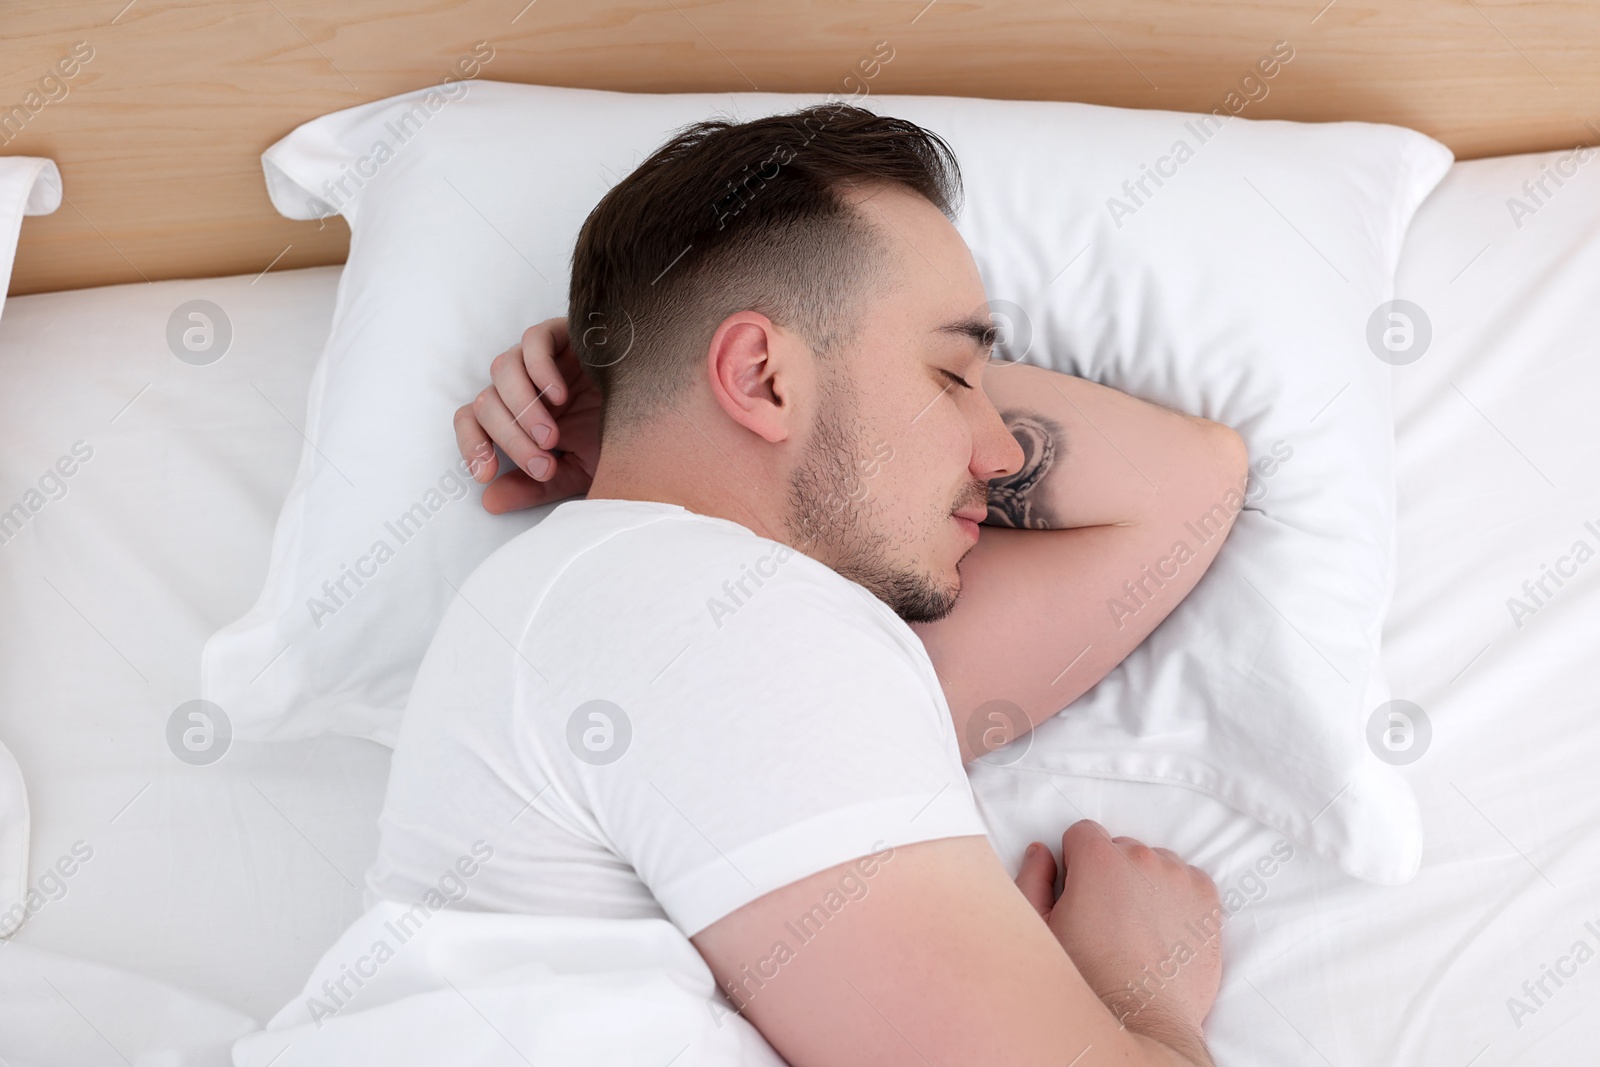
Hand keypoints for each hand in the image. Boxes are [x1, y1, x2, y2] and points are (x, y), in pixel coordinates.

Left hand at [453, 317, 599, 513]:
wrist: (663, 417)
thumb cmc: (618, 441)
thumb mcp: (576, 473)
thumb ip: (534, 487)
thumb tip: (490, 501)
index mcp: (519, 416)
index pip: (474, 421)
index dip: (473, 445)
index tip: (487, 474)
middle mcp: (524, 386)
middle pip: (486, 402)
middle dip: (510, 439)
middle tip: (544, 463)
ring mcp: (542, 359)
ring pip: (502, 370)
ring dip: (522, 409)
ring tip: (551, 437)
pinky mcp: (564, 334)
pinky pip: (533, 341)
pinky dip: (538, 369)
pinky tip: (560, 396)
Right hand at [1015, 820, 1220, 1058]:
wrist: (1141, 1020)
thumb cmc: (1088, 979)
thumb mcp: (1041, 928)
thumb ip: (1034, 879)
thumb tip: (1042, 852)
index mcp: (1098, 859)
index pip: (1083, 833)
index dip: (1076, 863)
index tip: (1080, 893)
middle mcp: (1142, 858)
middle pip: (1121, 848)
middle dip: (1112, 874)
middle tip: (1107, 918)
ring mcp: (1180, 877)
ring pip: (1156, 863)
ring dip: (1145, 883)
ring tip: (1138, 927)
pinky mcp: (1208, 899)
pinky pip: (1187, 880)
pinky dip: (1177, 897)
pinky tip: (1163, 929)